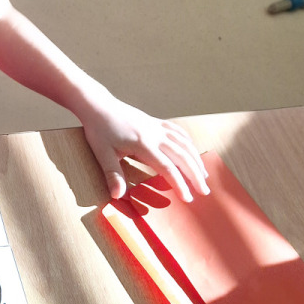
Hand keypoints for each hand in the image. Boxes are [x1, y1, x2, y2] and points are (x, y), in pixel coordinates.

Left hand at [81, 99, 208, 202]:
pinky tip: (193, 152)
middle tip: (204, 192)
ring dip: (196, 160)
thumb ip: (113, 174)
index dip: (179, 184)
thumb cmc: (99, 130)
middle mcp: (155, 135)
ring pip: (184, 144)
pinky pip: (178, 132)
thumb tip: (117, 195)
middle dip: (195, 175)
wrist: (99, 105)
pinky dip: (189, 143)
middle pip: (183, 156)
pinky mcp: (156, 122)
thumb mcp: (103, 153)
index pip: (167, 168)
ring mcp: (157, 127)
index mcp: (143, 144)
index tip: (187, 198)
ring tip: (204, 176)